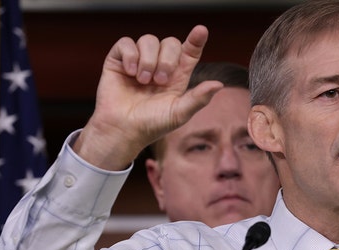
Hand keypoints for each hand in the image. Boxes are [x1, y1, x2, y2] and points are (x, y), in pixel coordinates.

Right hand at [73, 25, 223, 169]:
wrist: (124, 130)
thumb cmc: (152, 124)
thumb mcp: (179, 113)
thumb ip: (198, 98)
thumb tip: (219, 84)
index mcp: (177, 75)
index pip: (190, 51)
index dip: (196, 40)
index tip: (201, 31)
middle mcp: (159, 64)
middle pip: (170, 42)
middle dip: (167, 59)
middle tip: (160, 81)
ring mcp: (139, 61)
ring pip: (149, 40)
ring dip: (148, 60)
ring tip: (143, 81)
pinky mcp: (119, 60)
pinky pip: (126, 43)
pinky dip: (130, 56)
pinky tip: (130, 72)